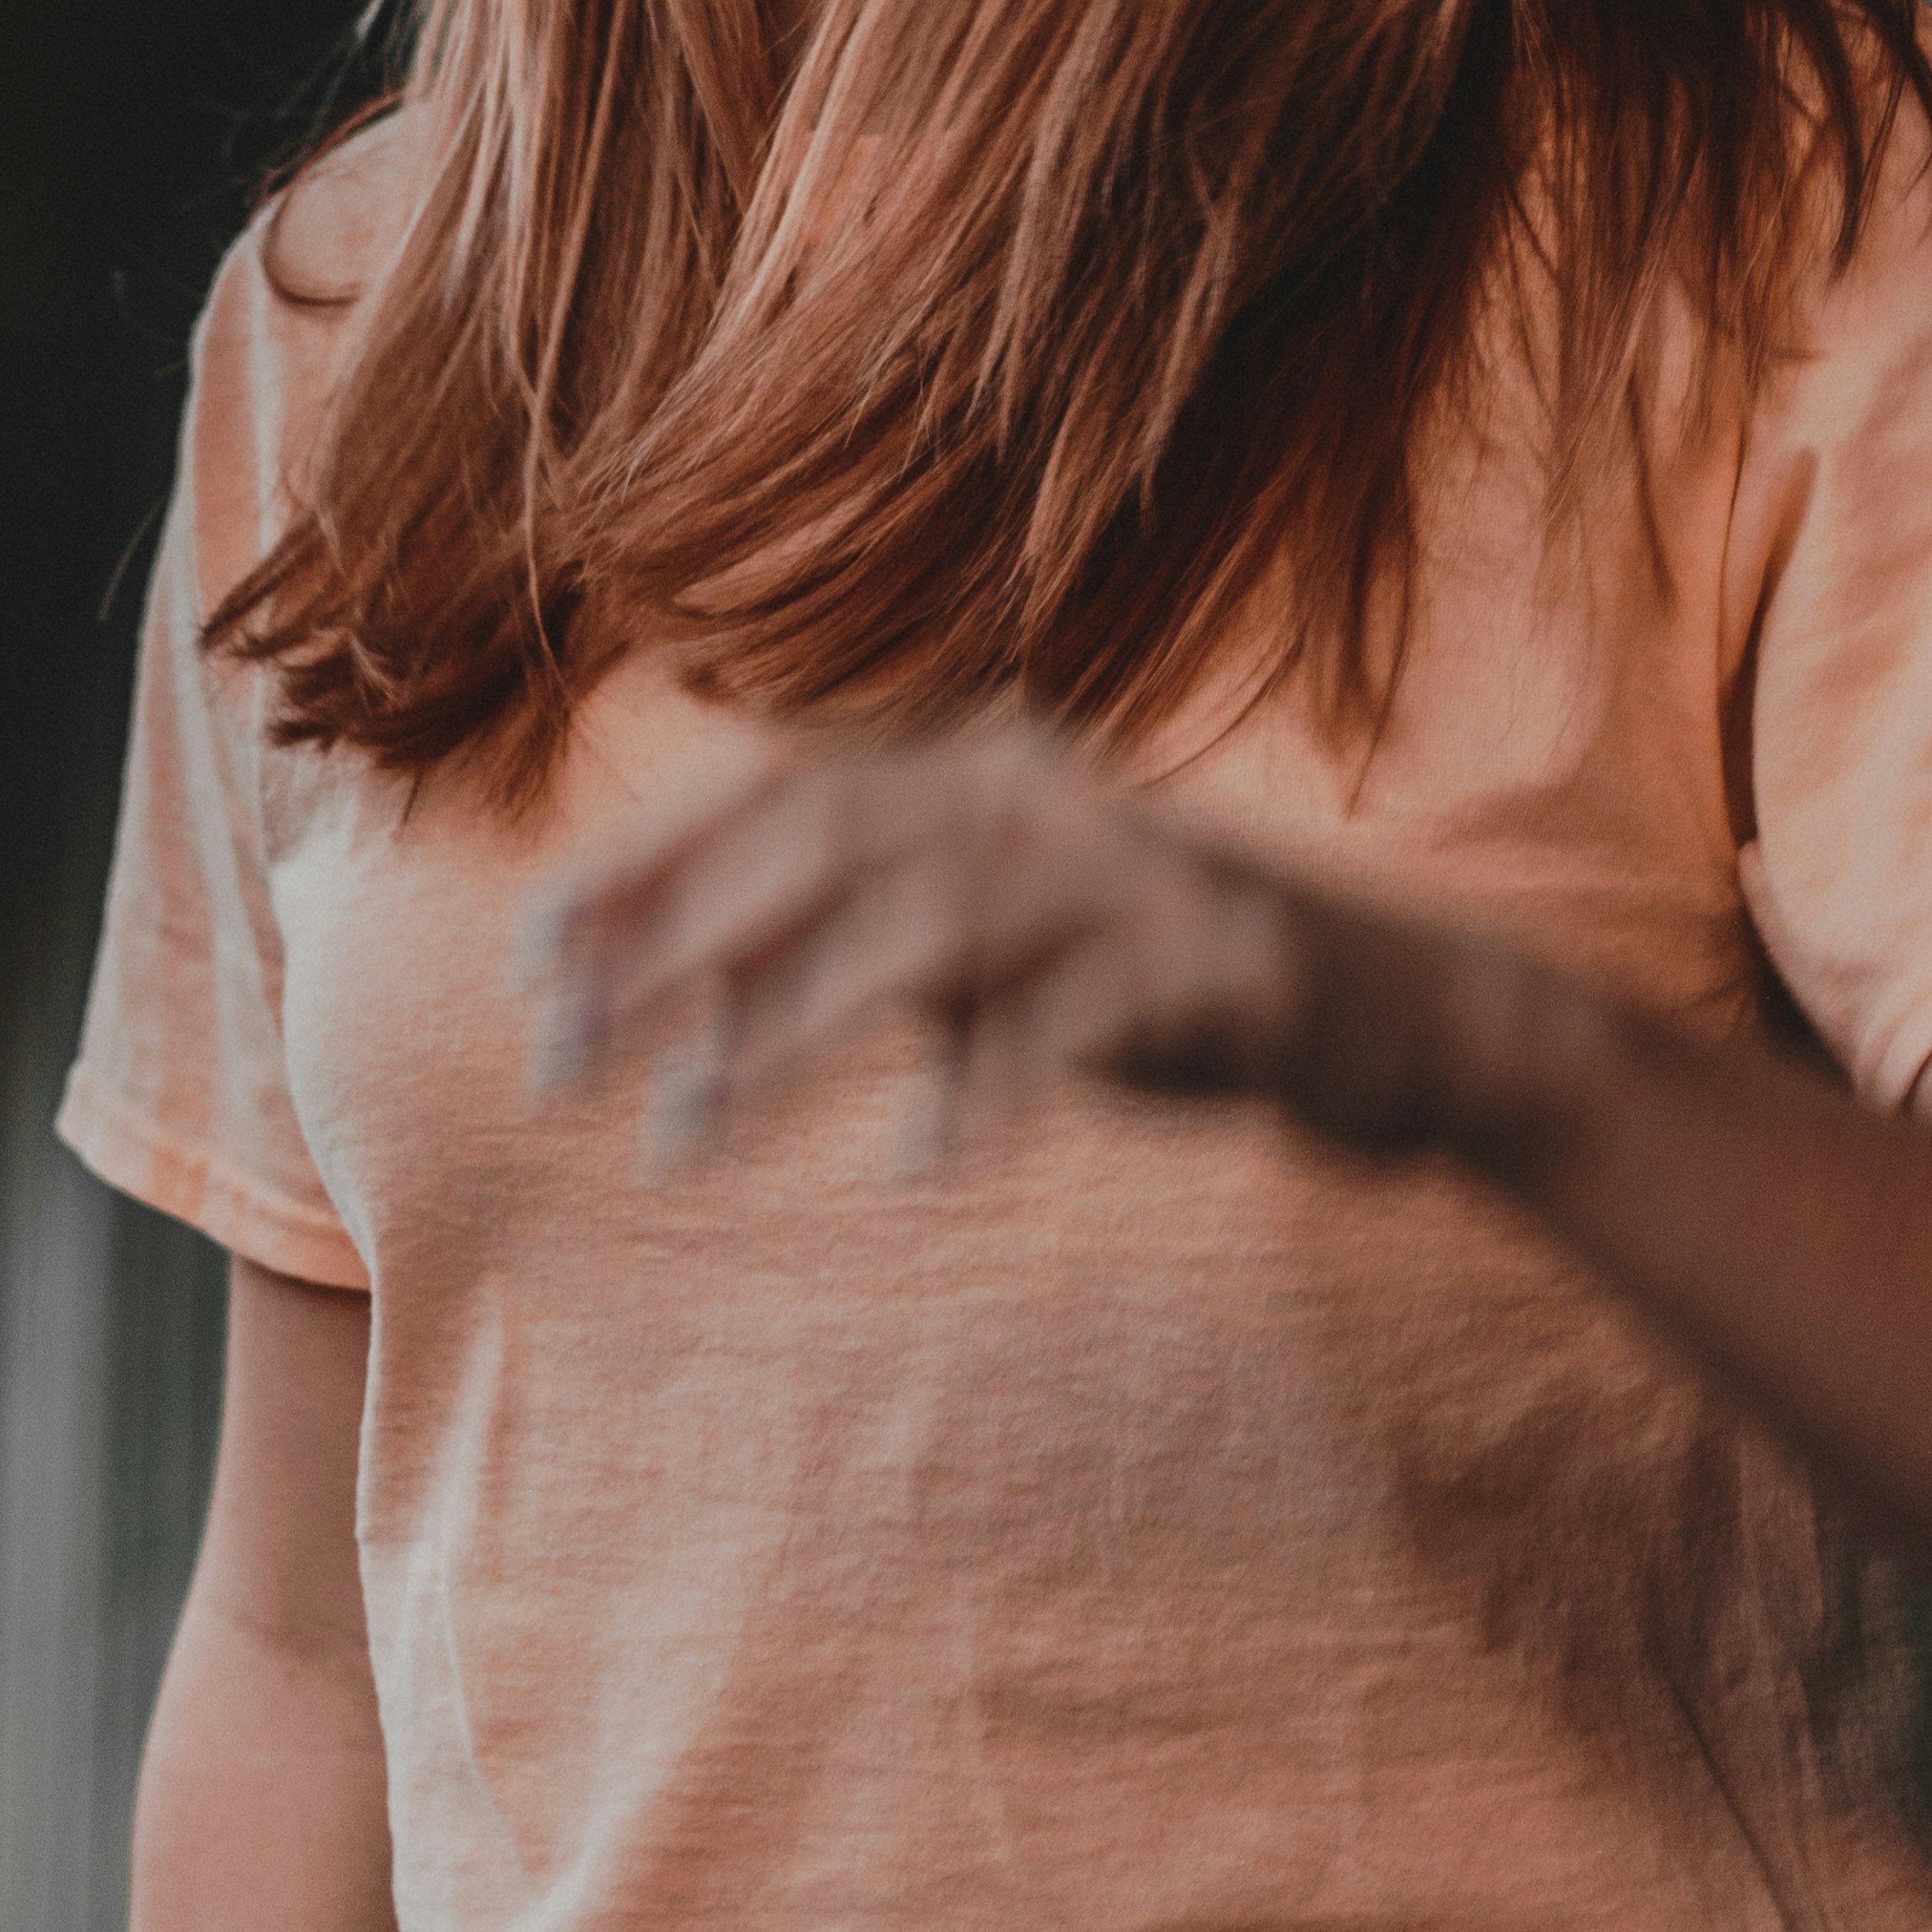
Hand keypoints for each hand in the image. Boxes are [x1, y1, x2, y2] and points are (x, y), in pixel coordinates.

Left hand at [525, 718, 1602, 1179]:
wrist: (1401, 1012)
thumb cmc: (1162, 978)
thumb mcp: (988, 946)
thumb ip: (851, 940)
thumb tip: (672, 974)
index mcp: (979, 769)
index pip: (774, 788)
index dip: (642, 864)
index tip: (530, 963)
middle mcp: (1043, 796)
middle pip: (824, 845)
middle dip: (675, 948)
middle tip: (564, 1060)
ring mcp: (1135, 875)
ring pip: (927, 929)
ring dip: (786, 1035)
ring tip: (680, 1137)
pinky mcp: (1219, 967)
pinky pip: (1078, 1020)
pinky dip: (989, 1082)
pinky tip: (915, 1162)